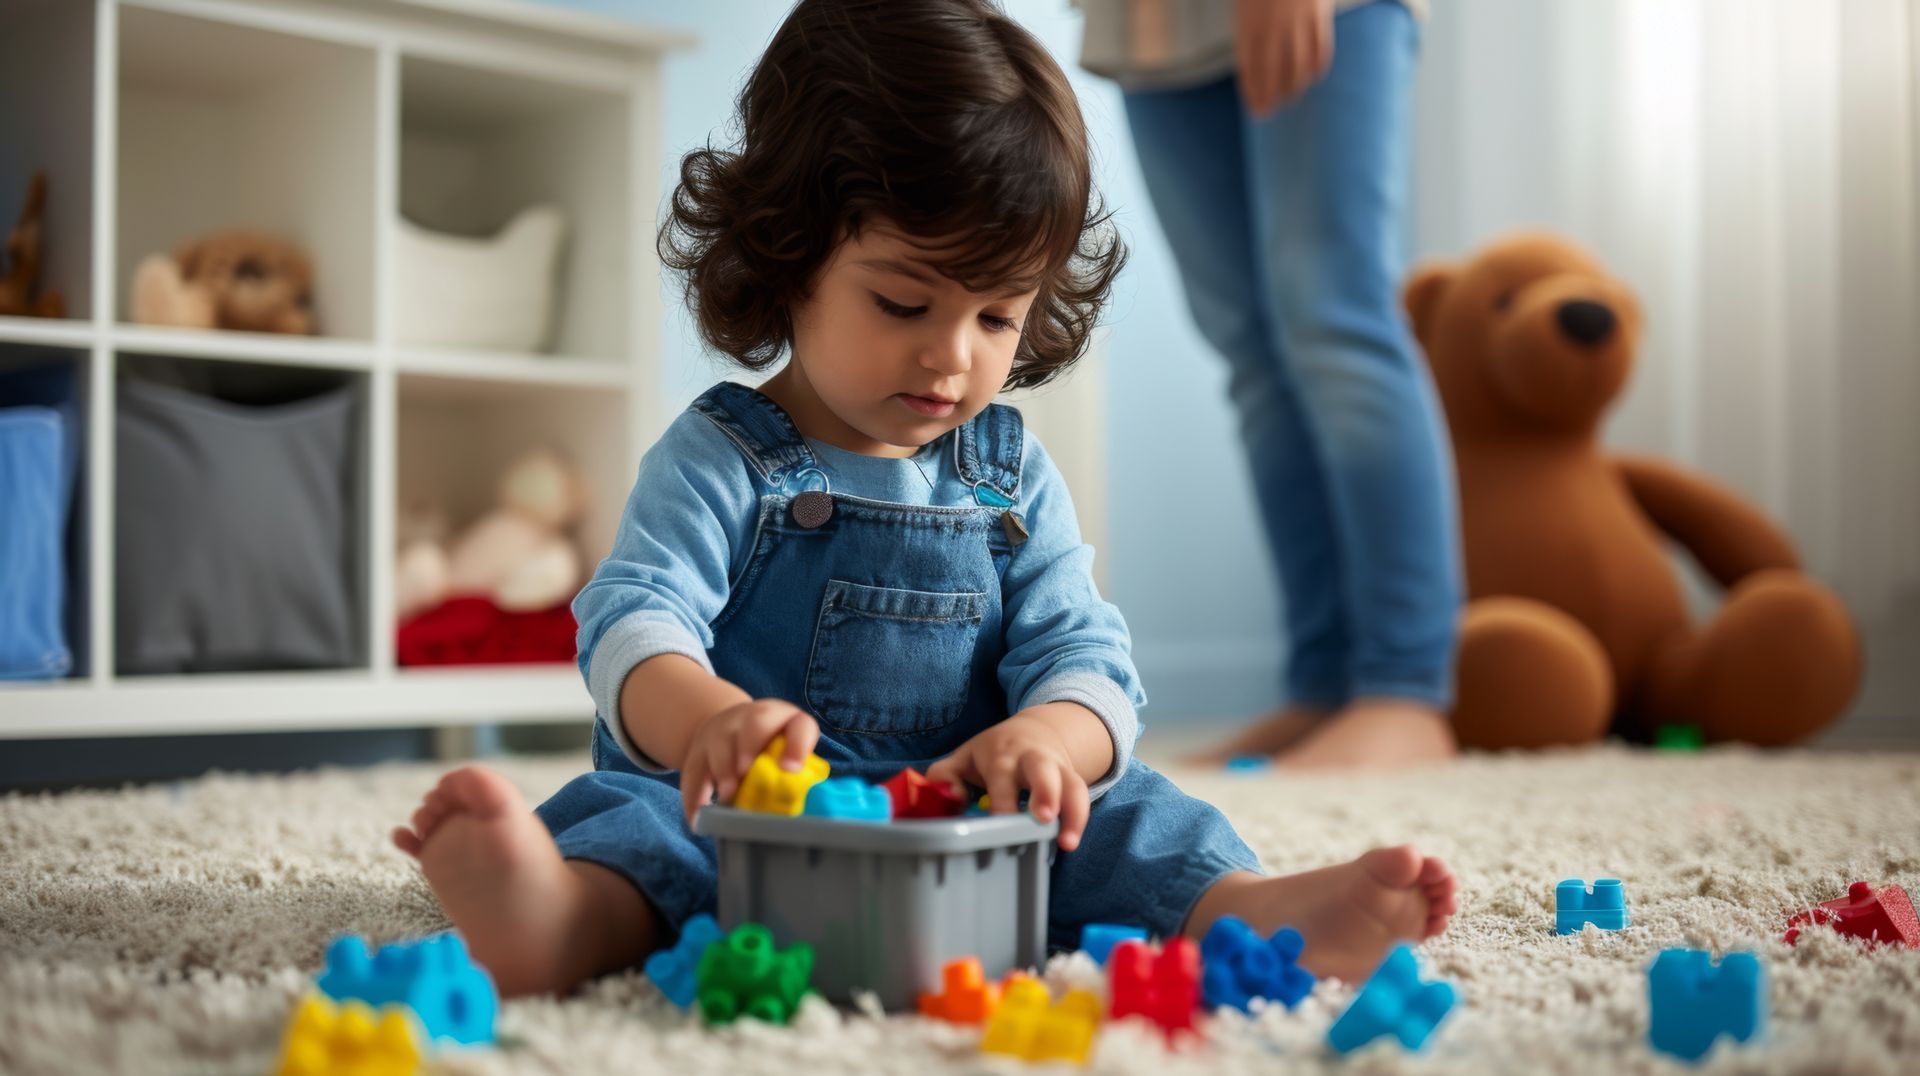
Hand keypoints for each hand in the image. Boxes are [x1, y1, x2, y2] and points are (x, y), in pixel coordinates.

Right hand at [678, 699, 819, 826]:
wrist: (733, 731)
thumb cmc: (770, 754)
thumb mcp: (785, 757)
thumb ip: (794, 778)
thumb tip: (799, 807)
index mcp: (786, 721)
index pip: (800, 725)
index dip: (797, 746)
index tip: (790, 770)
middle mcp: (755, 717)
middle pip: (756, 722)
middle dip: (750, 747)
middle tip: (746, 774)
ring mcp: (724, 728)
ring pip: (721, 742)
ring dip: (723, 770)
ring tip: (727, 796)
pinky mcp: (699, 746)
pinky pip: (693, 769)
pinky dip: (694, 795)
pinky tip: (697, 815)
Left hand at [926, 714, 1090, 851]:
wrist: (1035, 731)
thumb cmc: (992, 754)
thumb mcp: (963, 757)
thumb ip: (945, 776)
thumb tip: (953, 800)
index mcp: (1000, 753)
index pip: (1000, 773)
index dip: (1001, 799)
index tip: (999, 822)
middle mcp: (1031, 758)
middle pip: (1041, 768)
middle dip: (1044, 791)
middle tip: (1042, 817)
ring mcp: (1056, 768)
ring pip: (1070, 782)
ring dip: (1072, 810)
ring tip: (1067, 841)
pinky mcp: (1072, 780)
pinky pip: (1081, 795)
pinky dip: (1079, 818)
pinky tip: (1071, 840)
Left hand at [1234, 0, 1334, 116]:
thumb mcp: (1246, 4)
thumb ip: (1249, 29)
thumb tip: (1252, 64)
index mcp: (1249, 22)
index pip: (1248, 67)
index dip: (1251, 91)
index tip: (1254, 107)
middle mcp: (1272, 26)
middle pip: (1270, 72)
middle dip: (1269, 97)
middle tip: (1268, 112)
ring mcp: (1297, 21)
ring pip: (1297, 65)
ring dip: (1293, 87)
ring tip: (1290, 98)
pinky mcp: (1319, 14)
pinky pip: (1320, 49)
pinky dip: (1316, 68)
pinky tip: (1312, 78)